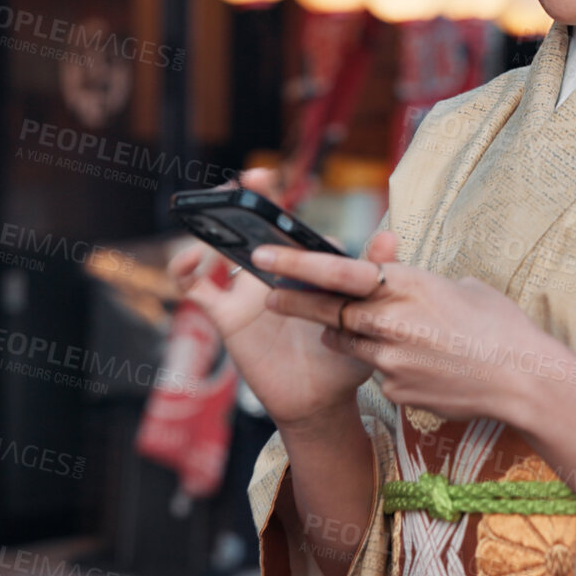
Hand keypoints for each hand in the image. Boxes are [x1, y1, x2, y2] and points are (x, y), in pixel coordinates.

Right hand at [167, 168, 374, 432]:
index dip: (274, 198)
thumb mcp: (367, 311)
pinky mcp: (227, 316)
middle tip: (244, 181)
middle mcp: (273, 273)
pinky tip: (190, 262)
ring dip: (209, 227)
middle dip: (243, 198)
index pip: (288, 224)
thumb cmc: (347, 354)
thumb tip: (391, 236)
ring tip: (210, 216)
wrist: (324, 400)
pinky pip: (195, 290)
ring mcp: (246, 292)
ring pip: (218, 249)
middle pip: (250, 226)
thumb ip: (374, 271)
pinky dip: (184, 271)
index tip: (269, 175)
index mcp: (303, 266)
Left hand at [251, 243, 575, 426]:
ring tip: (381, 331)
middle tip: (271, 294)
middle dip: (296, 302)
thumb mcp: (460, 287)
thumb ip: (418, 282)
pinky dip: (389, 365)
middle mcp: (390, 321)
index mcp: (407, 285)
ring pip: (348, 342)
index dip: (297, 264)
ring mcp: (388, 359)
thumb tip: (395, 277)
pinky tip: (424, 364)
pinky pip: (378, 372)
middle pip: (327, 311)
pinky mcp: (393, 389)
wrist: (522, 379)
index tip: (266, 257)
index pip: (338, 272)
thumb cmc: (500, 325)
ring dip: (350, 334)